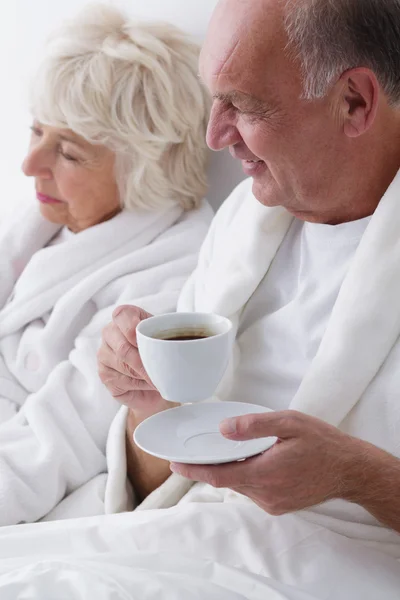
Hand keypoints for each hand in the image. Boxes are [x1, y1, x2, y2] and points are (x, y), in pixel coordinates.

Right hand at [98, 305, 166, 414]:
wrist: (156, 372)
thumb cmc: (160, 348)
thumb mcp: (166, 335)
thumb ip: (167, 334)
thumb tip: (176, 346)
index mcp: (123, 317)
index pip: (121, 315)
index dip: (133, 328)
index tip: (148, 340)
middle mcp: (109, 332)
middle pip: (123, 348)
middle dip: (144, 362)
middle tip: (162, 371)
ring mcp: (103, 354)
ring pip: (124, 367)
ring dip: (145, 375)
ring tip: (159, 378)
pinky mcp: (104, 374)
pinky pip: (122, 382)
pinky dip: (140, 385)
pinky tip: (149, 384)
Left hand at [170, 410, 367, 514]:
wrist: (350, 470)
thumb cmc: (322, 443)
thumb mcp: (290, 423)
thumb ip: (254, 426)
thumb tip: (225, 429)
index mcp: (264, 473)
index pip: (219, 475)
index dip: (194, 470)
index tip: (174, 464)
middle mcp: (265, 494)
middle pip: (227, 480)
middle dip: (210, 466)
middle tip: (197, 450)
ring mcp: (272, 503)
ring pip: (240, 485)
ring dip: (232, 469)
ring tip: (233, 449)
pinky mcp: (279, 506)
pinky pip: (253, 490)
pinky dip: (247, 475)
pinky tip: (256, 460)